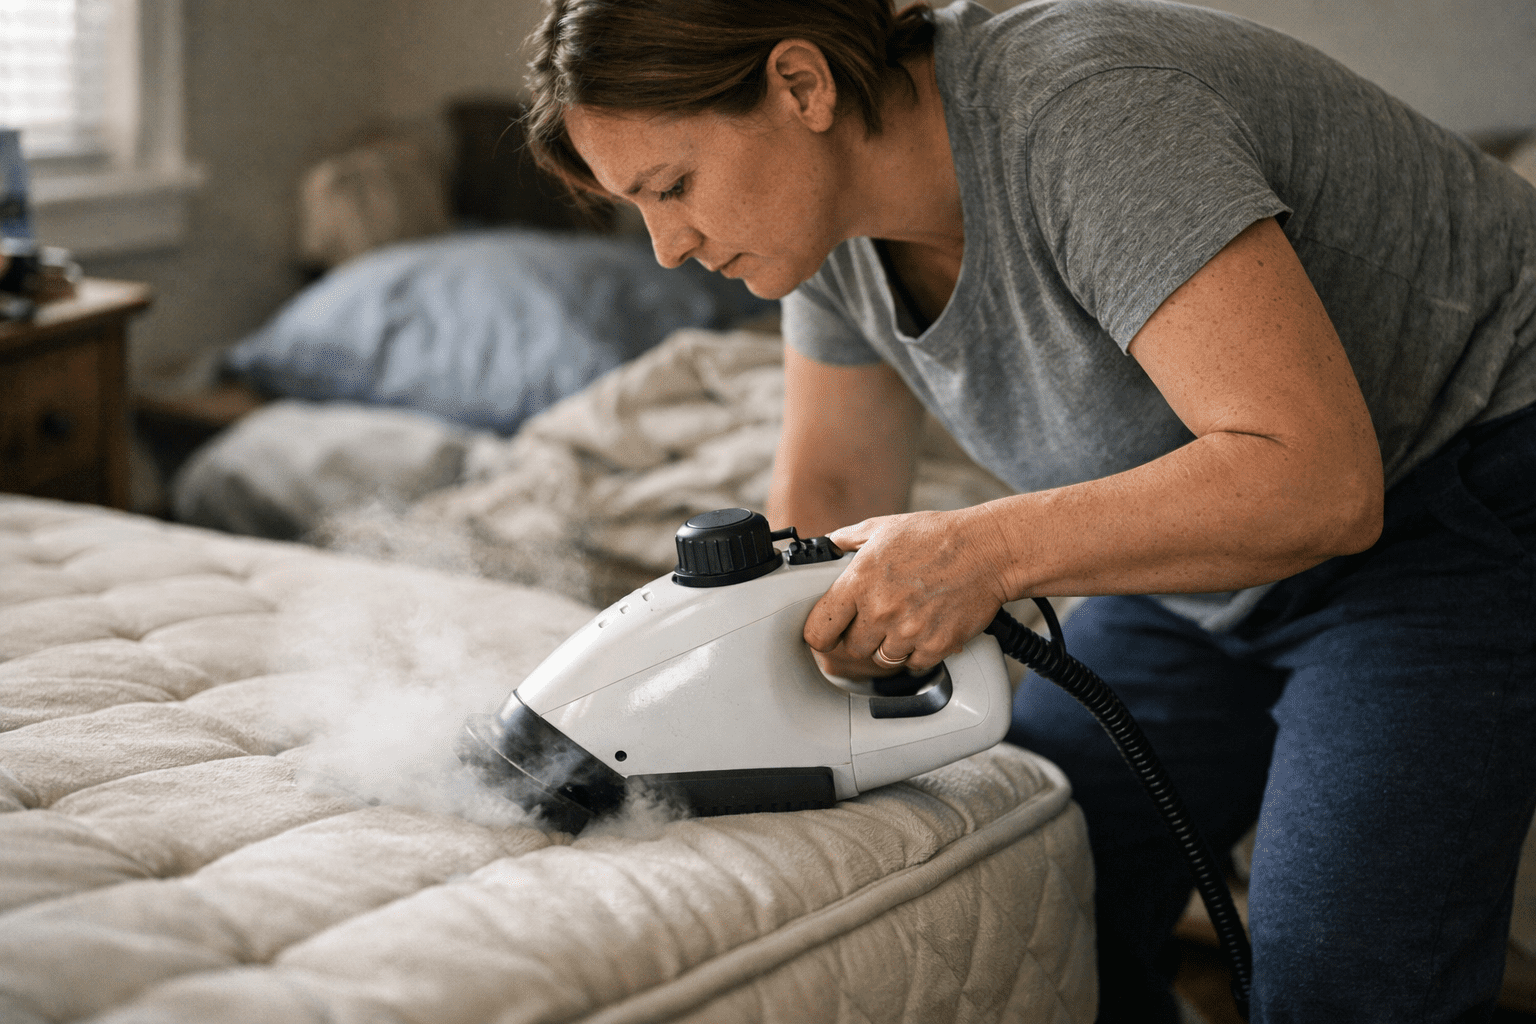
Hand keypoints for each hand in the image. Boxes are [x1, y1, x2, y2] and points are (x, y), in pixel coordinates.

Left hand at [804, 505, 1015, 677]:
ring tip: (903, 623)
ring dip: (889, 647)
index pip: (818, 630)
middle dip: (859, 638)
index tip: (827, 633)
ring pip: (882, 659)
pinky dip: (917, 653)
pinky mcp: (935, 646)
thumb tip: (828, 546)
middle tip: (875, 623)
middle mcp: (880, 610)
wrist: (987, 550)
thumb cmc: (937, 536)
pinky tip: (924, 630)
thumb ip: (847, 539)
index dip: (820, 634)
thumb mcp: (883, 528)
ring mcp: (908, 631)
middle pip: (851, 649)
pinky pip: (913, 665)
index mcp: (859, 581)